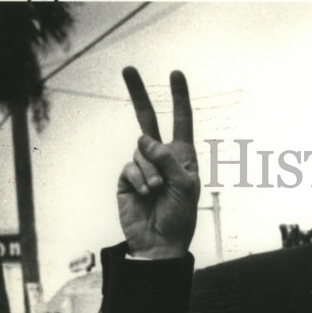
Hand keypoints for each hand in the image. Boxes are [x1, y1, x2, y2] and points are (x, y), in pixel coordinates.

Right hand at [117, 67, 199, 258]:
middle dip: (138, 94)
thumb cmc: (180, 217)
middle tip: (128, 68)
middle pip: (148, 120)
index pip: (181, 122)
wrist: (160, 243)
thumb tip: (143, 138)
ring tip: (158, 193)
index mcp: (182, 157)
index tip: (175, 74)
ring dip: (150, 172)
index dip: (179, 98)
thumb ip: (167, 159)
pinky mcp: (127, 179)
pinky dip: (139, 180)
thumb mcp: (184, 186)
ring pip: (140, 151)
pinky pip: (130, 167)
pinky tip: (145, 195)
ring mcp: (142, 167)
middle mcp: (161, 157)